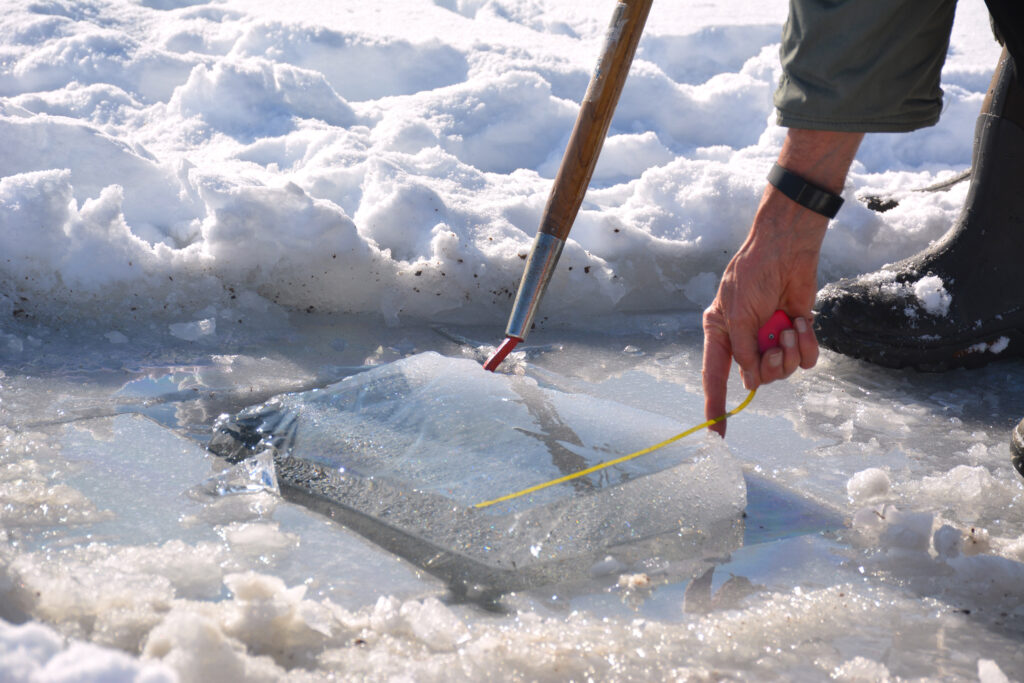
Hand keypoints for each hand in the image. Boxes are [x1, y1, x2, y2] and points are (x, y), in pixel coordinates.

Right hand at [701, 194, 821, 435]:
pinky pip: (804, 359)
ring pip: (782, 372)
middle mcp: (746, 340)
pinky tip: (803, 323)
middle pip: (757, 378)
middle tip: (777, 345)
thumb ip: (743, 351)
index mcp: (722, 334)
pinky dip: (807, 345)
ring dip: (790, 353)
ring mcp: (772, 338)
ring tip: (791, 328)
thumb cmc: (752, 274)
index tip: (716, 434)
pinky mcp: (797, 334)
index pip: (715, 377)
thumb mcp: (737, 313)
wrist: (788, 249)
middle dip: (770, 366)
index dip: (715, 406)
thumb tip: (751, 383)